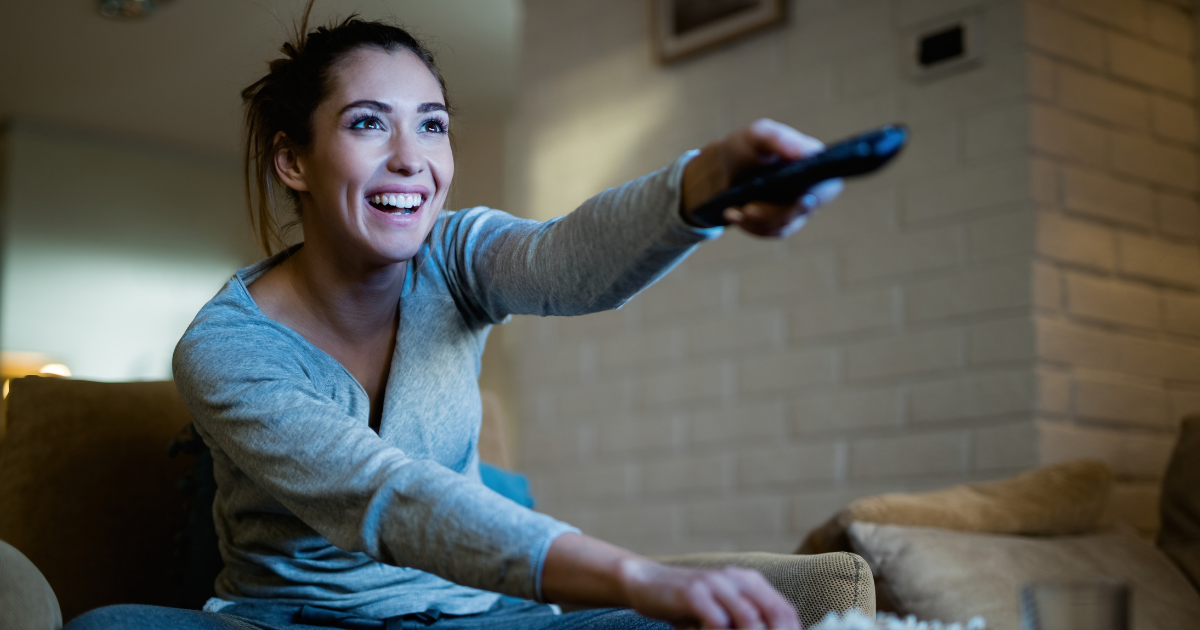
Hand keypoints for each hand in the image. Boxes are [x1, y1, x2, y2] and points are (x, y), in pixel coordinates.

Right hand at [619, 557, 799, 629]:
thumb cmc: (689, 603)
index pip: (785, 611)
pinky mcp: (693, 593)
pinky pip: (717, 621)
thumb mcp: (723, 608)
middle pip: (774, 615)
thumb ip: (745, 619)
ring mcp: (715, 584)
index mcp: (750, 582)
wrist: (647, 582)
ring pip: (750, 619)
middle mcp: (737, 579)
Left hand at [681, 118, 842, 236]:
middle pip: (803, 211)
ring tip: (733, 211)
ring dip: (756, 220)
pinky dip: (750, 226)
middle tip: (749, 208)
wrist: (724, 166)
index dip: (818, 195)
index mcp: (814, 163)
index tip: (801, 197)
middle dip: (775, 213)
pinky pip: (770, 232)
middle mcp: (811, 189)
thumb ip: (779, 139)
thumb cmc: (746, 146)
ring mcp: (796, 208)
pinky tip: (734, 215)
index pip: (828, 186)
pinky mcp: (780, 222)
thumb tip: (804, 153)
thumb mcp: (758, 135)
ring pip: (784, 225)